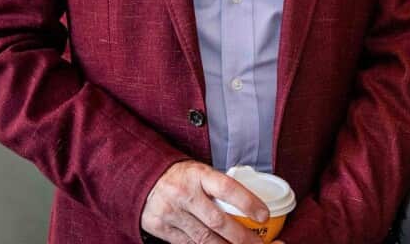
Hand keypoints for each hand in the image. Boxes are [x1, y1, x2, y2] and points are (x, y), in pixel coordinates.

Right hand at [141, 160, 267, 243]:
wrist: (145, 179)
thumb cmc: (183, 177)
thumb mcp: (202, 173)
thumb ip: (221, 188)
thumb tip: (252, 206)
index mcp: (199, 175)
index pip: (227, 188)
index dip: (248, 203)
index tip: (264, 215)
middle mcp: (184, 193)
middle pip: (218, 221)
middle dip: (241, 237)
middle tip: (259, 243)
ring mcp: (171, 213)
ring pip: (204, 238)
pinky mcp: (161, 229)